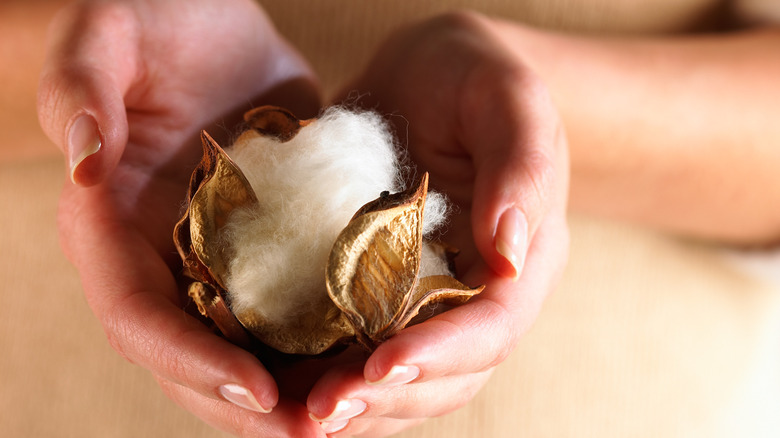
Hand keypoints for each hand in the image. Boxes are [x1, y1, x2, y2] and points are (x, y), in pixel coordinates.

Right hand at [38, 0, 324, 435]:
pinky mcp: (262, 248)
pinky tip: (371, 359)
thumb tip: (86, 164)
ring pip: (245, 348)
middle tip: (318, 430)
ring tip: (353, 414)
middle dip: (251, 404)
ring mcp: (213, 260)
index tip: (259, 390)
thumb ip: (83, 89)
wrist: (205, 21)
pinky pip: (288, 311)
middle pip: (194, 359)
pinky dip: (322, 345)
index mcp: (110, 229)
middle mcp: (160, 259)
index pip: (139, 317)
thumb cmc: (149, 18)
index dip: (192, 362)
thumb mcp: (108, 34)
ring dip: (293, 392)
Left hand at [307, 12, 569, 435]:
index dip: (442, 353)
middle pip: (446, 373)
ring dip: (354, 405)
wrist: (432, 80)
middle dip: (386, 398)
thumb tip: (512, 252)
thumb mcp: (506, 99)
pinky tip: (282, 380)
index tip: (383, 365)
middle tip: (321, 412)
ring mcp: (430, 300)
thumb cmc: (476, 79)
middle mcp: (479, 295)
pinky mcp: (384, 293)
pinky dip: (327, 373)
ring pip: (405, 378)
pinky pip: (361, 348)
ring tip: (296, 417)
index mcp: (521, 261)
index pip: (493, 326)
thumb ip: (522, 166)